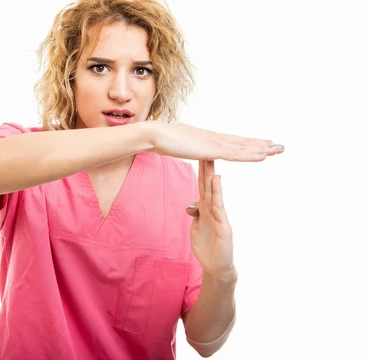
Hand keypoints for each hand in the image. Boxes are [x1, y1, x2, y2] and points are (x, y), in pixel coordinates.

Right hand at [147, 121, 283, 161]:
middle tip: (278, 146)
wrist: (154, 135)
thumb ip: (185, 146)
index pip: (231, 141)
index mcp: (206, 138)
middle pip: (242, 142)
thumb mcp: (177, 144)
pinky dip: (250, 155)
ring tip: (278, 150)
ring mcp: (213, 143)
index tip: (260, 144)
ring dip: (261, 149)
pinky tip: (262, 156)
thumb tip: (184, 145)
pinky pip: (235, 154)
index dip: (247, 143)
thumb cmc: (160, 139)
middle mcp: (214, 138)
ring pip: (243, 147)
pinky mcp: (211, 150)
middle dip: (260, 144)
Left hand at [185, 160, 234, 279]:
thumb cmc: (208, 247)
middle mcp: (213, 209)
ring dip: (211, 174)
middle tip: (205, 147)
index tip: (197, 153)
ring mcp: (219, 216)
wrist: (217, 266)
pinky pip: (218, 206)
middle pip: (207, 184)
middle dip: (206, 166)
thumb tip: (191, 205)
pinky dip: (217, 193)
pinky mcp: (223, 225)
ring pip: (213, 192)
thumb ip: (196, 214)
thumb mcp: (197, 228)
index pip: (202, 185)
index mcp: (206, 209)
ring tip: (211, 159)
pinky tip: (216, 181)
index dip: (200, 170)